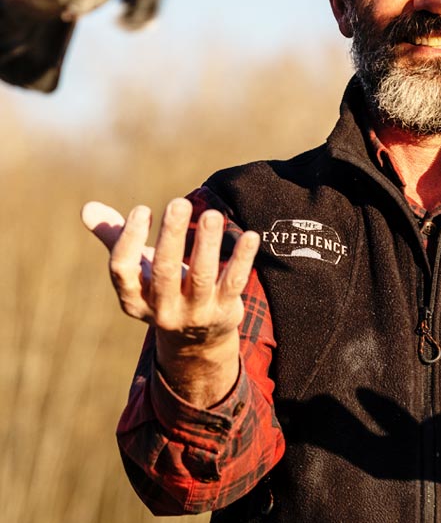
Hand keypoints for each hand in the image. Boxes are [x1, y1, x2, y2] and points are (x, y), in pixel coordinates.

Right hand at [81, 197, 259, 406]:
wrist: (195, 341)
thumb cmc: (161, 290)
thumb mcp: (138, 270)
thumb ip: (114, 238)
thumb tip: (87, 208)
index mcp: (133, 299)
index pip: (122, 270)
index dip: (129, 239)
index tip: (142, 209)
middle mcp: (161, 310)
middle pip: (164, 271)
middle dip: (172, 235)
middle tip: (179, 202)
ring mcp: (194, 313)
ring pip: (202, 277)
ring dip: (207, 244)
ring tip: (214, 215)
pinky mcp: (224, 312)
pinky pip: (234, 283)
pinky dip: (242, 259)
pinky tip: (250, 236)